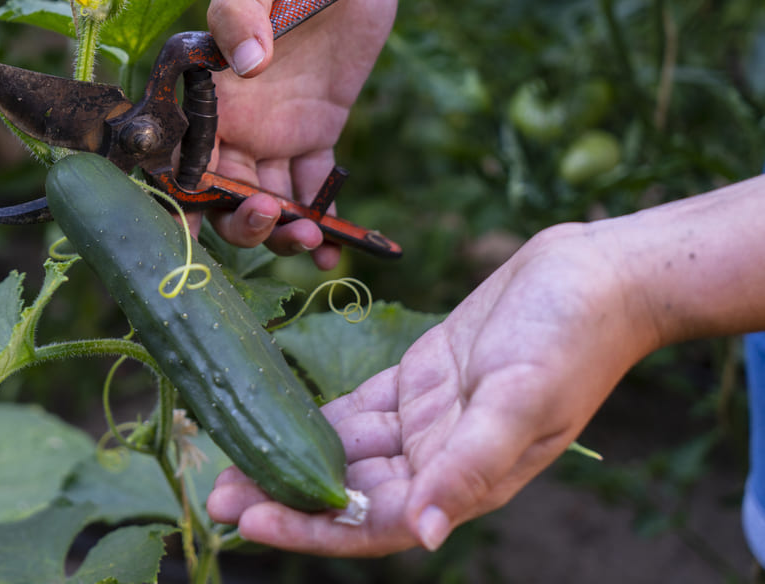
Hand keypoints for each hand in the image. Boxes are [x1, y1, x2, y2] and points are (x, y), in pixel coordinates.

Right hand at [205, 0, 399, 269]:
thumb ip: (240, 8)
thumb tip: (244, 62)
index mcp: (204, 93)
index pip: (179, 155)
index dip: (180, 194)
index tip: (194, 220)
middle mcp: (232, 124)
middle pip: (222, 195)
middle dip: (239, 222)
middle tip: (269, 216)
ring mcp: (274, 135)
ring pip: (267, 202)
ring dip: (282, 232)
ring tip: (308, 238)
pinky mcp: (317, 136)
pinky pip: (314, 191)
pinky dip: (323, 223)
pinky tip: (333, 246)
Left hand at [207, 222, 659, 554]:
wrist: (597, 276)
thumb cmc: (572, 337)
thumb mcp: (522, 398)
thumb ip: (471, 465)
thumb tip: (426, 533)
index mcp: (464, 478)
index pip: (371, 520)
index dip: (309, 526)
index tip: (249, 520)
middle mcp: (439, 458)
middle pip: (346, 490)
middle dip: (282, 493)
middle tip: (213, 490)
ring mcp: (428, 419)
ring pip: (344, 450)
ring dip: (289, 454)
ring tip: (228, 455)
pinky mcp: (421, 378)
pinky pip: (358, 408)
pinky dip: (316, 414)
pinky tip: (274, 413)